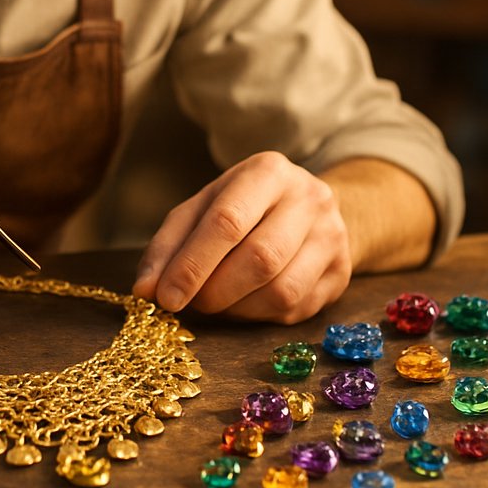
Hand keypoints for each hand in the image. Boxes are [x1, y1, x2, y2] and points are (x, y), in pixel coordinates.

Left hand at [131, 151, 351, 322]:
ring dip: (236, 307)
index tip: (164, 297)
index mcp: (267, 172)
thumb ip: (170, 244)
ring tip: (214, 302)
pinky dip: (257, 315)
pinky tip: (241, 304)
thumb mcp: (202, 208)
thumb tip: (145, 289)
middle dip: (214, 289)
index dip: (193, 264)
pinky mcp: (341, 273)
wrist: (308, 206)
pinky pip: (296, 309)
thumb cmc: (242, 206)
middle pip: (259, 257)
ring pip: (281, 289)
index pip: (227, 221)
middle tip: (189, 303)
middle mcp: (308, 198)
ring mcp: (332, 236)